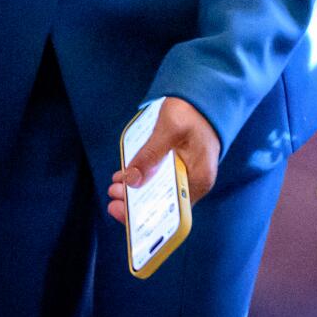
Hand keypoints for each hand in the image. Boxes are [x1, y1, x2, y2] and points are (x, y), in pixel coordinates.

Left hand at [106, 97, 219, 224]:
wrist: (203, 99)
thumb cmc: (191, 112)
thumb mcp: (169, 128)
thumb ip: (151, 154)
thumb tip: (132, 181)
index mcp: (198, 178)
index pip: (173, 212)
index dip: (148, 217)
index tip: (124, 211)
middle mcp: (195, 184)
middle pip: (164, 207)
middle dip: (135, 205)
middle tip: (113, 194)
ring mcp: (188, 178)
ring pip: (159, 196)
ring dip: (136, 194)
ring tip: (115, 186)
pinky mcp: (179, 171)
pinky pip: (159, 185)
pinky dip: (143, 183)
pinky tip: (126, 178)